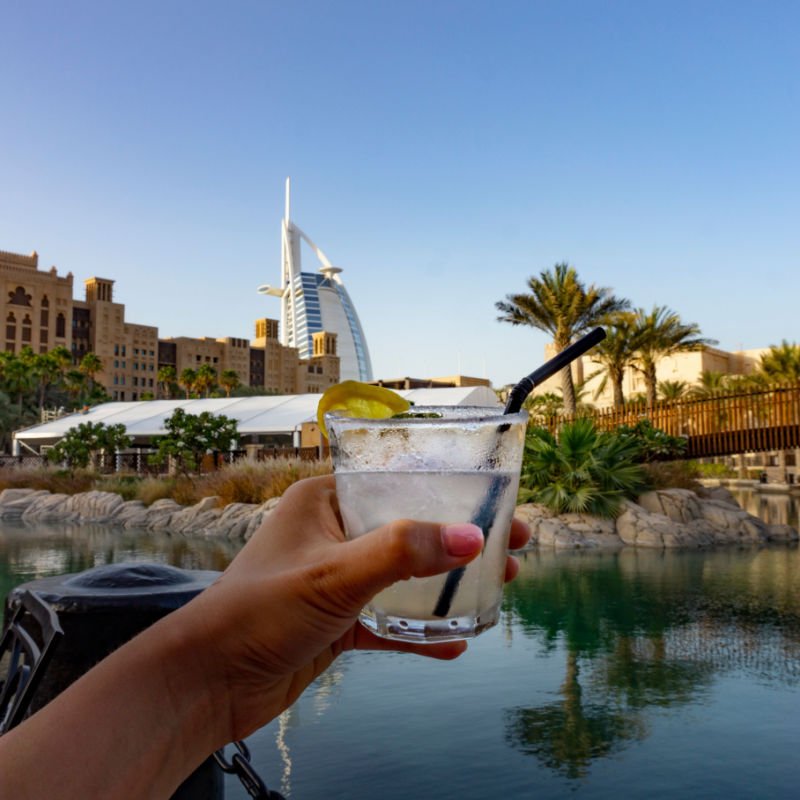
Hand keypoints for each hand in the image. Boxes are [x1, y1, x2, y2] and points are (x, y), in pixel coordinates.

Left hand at [186, 475, 529, 742]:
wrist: (206, 684)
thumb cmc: (257, 612)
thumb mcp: (336, 574)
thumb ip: (403, 552)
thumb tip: (472, 537)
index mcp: (326, 501)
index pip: (398, 483)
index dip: (451, 491)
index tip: (497, 503)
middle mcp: (333, 534)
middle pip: (411, 528)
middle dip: (461, 539)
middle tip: (513, 546)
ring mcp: (335, 579)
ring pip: (404, 574)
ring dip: (449, 583)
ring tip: (500, 585)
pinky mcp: (336, 621)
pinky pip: (388, 620)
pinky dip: (419, 630)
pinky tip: (455, 643)